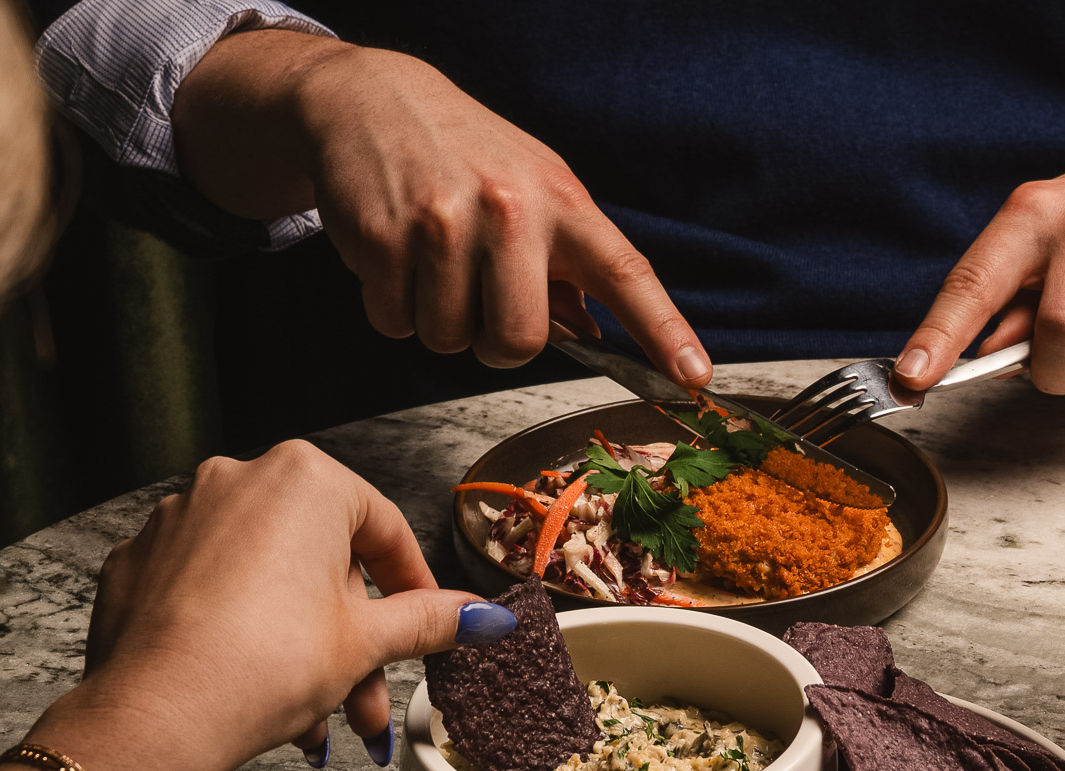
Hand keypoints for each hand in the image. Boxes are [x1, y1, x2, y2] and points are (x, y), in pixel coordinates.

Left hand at [75, 439, 493, 770]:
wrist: (160, 716)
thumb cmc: (264, 664)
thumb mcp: (367, 642)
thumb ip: (430, 620)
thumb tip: (486, 615)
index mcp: (304, 479)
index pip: (383, 527)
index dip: (412, 586)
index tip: (423, 626)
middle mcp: (237, 480)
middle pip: (321, 561)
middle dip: (349, 639)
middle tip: (366, 699)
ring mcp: (180, 518)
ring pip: (266, 582)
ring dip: (299, 648)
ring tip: (315, 719)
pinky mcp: (140, 562)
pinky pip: (209, 592)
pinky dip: (238, 633)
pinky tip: (254, 691)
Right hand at [174, 32, 711, 384]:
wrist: (370, 101)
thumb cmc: (465, 155)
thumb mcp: (533, 188)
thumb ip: (567, 262)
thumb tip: (593, 334)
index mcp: (560, 201)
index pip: (625, 273)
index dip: (664, 330)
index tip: (694, 375)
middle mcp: (510, 210)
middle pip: (518, 342)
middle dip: (494, 342)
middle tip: (480, 300)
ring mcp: (443, 224)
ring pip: (449, 340)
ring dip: (437, 321)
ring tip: (432, 263)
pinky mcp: (383, 239)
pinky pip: (394, 324)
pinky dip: (392, 307)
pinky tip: (395, 257)